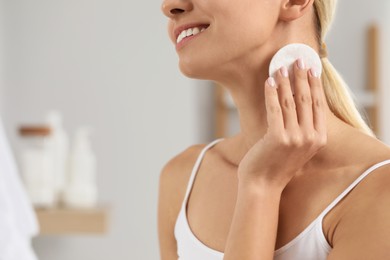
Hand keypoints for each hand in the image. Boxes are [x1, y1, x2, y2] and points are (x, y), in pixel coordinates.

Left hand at [237, 59, 326, 189]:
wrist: (262, 185)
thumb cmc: (276, 164)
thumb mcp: (296, 147)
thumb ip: (301, 128)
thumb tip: (296, 102)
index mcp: (318, 139)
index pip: (319, 105)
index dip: (315, 84)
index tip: (311, 68)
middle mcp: (310, 137)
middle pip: (307, 99)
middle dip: (301, 77)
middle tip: (297, 60)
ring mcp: (295, 138)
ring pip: (290, 101)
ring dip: (285, 81)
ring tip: (280, 67)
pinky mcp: (277, 137)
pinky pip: (275, 108)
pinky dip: (271, 92)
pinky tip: (269, 81)